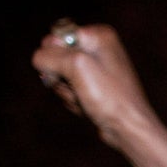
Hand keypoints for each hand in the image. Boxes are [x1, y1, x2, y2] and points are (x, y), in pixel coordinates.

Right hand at [31, 22, 157, 151]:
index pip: (54, 37)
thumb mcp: (76, 66)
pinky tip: (88, 108)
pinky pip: (69, 91)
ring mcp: (96, 71)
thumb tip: (38, 60)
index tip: (70, 72)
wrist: (129, 130)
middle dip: (60, 77)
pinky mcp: (94, 89)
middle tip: (79, 89)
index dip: (54, 57)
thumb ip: (49, 55)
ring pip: (59, 77)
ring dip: (67, 92)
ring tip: (86, 100)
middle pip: (54, 58)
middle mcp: (99, 50)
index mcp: (98, 36)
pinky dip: (73, 101)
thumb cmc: (109, 97)